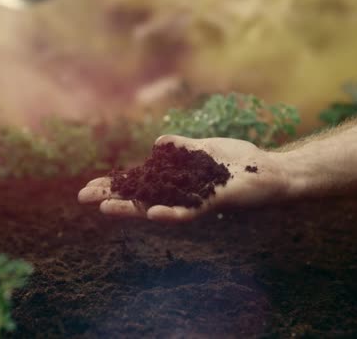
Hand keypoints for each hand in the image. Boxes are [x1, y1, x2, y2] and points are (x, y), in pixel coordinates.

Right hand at [78, 135, 290, 222]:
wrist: (272, 171)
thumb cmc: (240, 162)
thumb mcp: (204, 150)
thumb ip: (181, 148)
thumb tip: (157, 143)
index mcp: (177, 182)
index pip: (139, 185)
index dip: (116, 185)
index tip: (90, 185)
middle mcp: (181, 195)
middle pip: (140, 198)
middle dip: (113, 197)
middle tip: (83, 198)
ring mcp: (195, 201)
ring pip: (158, 208)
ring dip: (132, 209)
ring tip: (106, 207)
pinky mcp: (214, 202)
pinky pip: (190, 212)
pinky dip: (170, 214)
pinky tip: (151, 214)